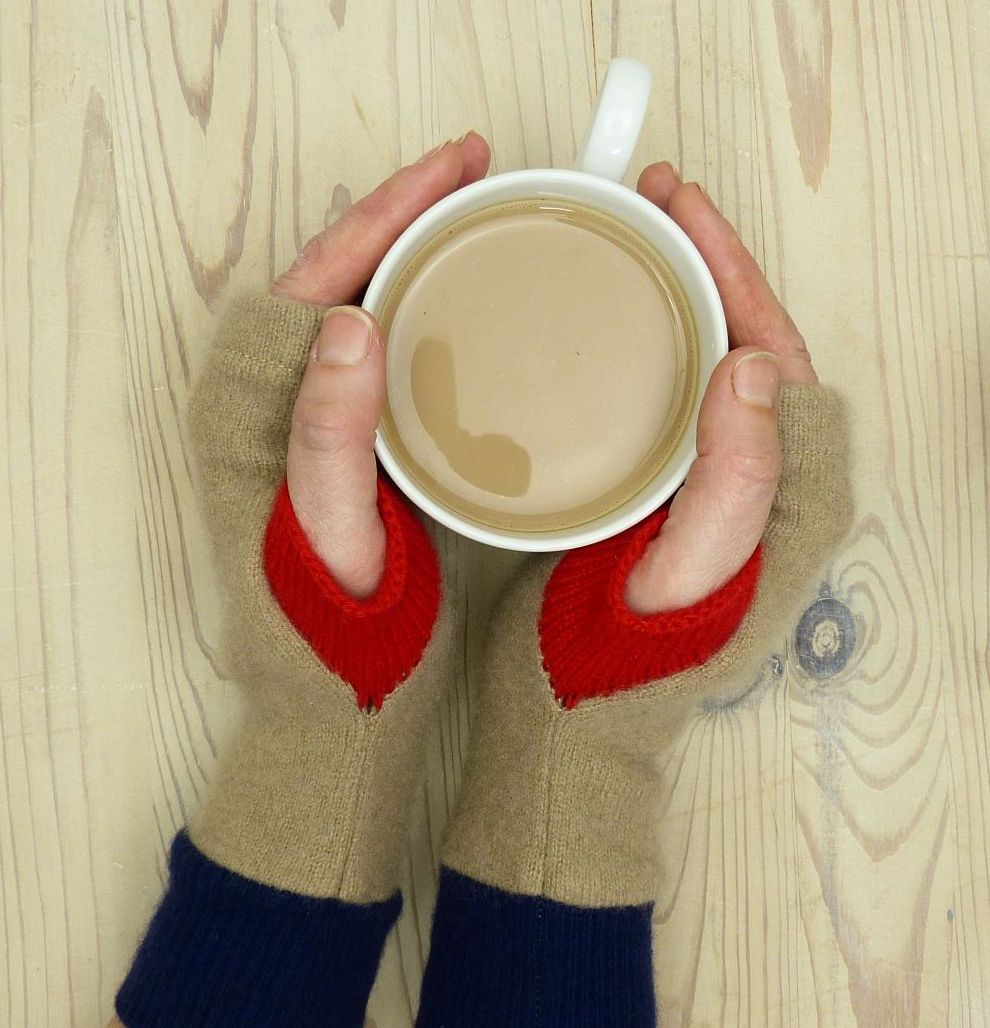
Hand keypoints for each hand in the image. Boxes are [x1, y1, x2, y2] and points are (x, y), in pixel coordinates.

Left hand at [271, 133, 491, 598]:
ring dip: (417, 246)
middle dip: (408, 210)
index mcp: (265, 389)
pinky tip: (461, 291)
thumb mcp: (326, 514)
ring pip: (368, 296)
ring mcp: (326, 400)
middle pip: (346, 267)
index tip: (453, 165)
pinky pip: (390, 339)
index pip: (328, 269)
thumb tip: (352, 319)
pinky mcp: (360, 423)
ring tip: (471, 209)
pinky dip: (425, 299)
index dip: (390, 210)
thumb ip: (328, 427)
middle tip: (475, 170)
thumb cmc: (326, 592)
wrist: (334, 651)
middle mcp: (289, 382)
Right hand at [625, 163, 818, 613]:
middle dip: (703, 262)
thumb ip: (740, 476)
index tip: (687, 211)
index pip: (772, 347)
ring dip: (671, 291)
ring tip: (633, 238)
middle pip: (738, 336)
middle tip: (656, 202)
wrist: (592, 685)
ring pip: (698, 354)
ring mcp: (698, 466)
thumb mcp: (701, 562)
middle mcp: (749, 463)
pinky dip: (637, 338)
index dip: (733, 269)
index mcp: (784, 478)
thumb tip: (754, 362)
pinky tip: (607, 320)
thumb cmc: (646, 637)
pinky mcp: (653, 476)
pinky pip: (658, 386)